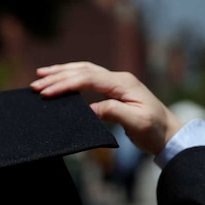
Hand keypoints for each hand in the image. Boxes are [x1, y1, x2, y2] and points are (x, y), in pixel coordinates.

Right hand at [30, 61, 183, 155]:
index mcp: (122, 84)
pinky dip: (71, 78)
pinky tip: (60, 80)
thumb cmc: (154, 130)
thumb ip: (113, 112)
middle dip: (57, 76)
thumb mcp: (136, 123)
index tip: (47, 93)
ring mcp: (116, 83)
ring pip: (84, 71)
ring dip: (62, 73)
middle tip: (35, 84)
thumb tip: (89, 108)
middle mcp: (118, 79)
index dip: (65, 84)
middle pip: (82, 71)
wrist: (169, 133)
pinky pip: (88, 79)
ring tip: (41, 75)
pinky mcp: (114, 90)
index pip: (87, 79)